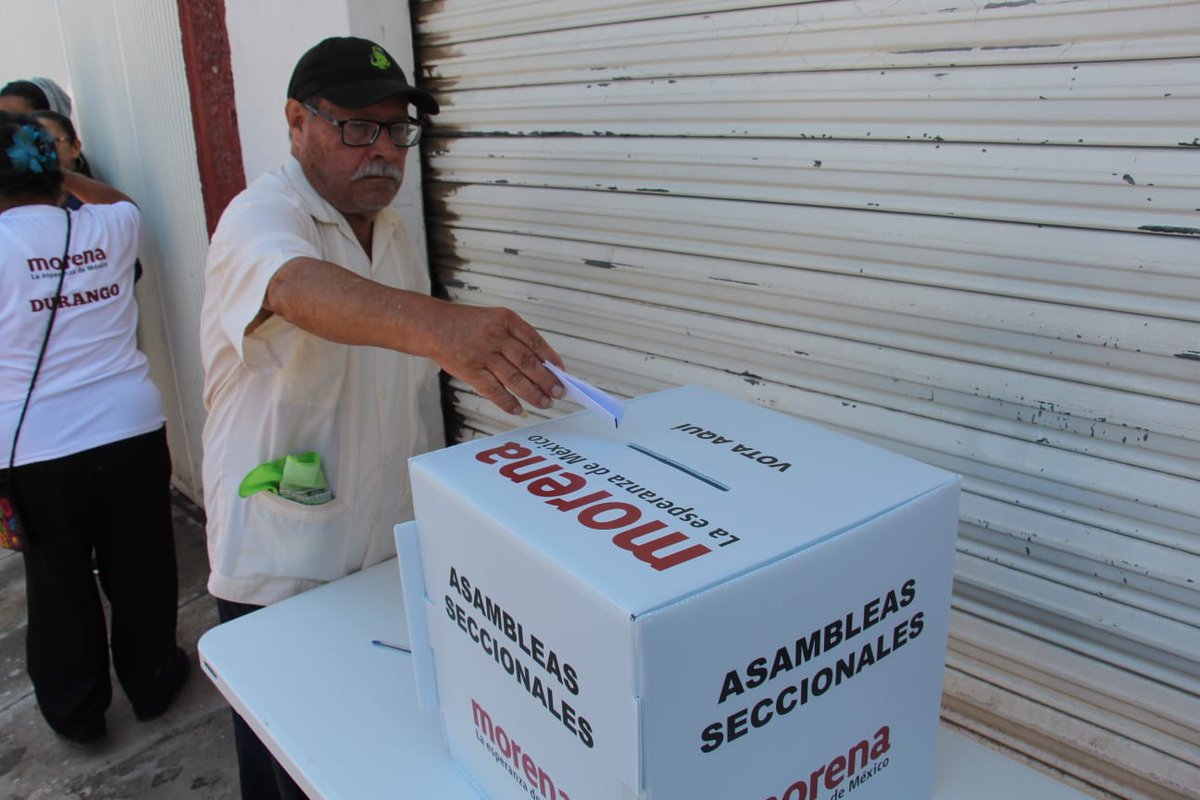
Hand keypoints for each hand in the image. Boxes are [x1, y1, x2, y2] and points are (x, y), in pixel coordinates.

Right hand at [424, 302, 563, 414]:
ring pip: (514, 378)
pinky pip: (493, 390)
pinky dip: (507, 402)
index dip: (551, 358)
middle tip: (558, 392)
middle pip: (528, 362)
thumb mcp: (494, 321)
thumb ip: (516, 338)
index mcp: (506, 320)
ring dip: (532, 393)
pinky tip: (518, 409)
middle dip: (546, 380)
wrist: (433, 326)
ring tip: (544, 403)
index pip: (535, 341)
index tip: (561, 371)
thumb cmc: (467, 325)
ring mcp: (482, 354)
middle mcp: (495, 336)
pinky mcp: (470, 371)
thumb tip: (542, 364)